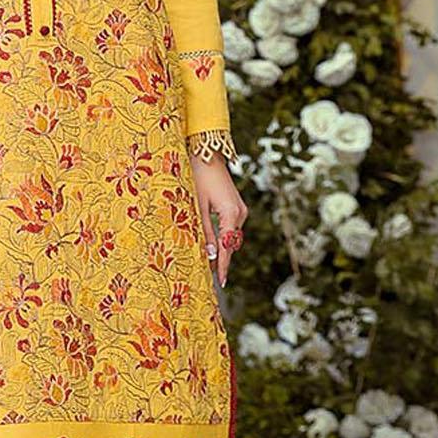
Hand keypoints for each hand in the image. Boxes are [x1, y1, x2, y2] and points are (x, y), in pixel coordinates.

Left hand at [190, 151, 246, 286]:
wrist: (206, 155)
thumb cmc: (197, 178)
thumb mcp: (197, 206)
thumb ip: (204, 231)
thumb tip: (211, 254)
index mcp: (231, 214)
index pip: (227, 247)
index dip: (222, 266)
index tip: (220, 282)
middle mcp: (240, 213)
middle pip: (230, 244)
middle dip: (221, 260)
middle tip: (210, 278)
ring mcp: (240, 209)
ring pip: (231, 237)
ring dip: (221, 249)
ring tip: (209, 265)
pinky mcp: (236, 206)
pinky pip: (231, 228)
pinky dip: (223, 238)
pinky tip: (214, 246)